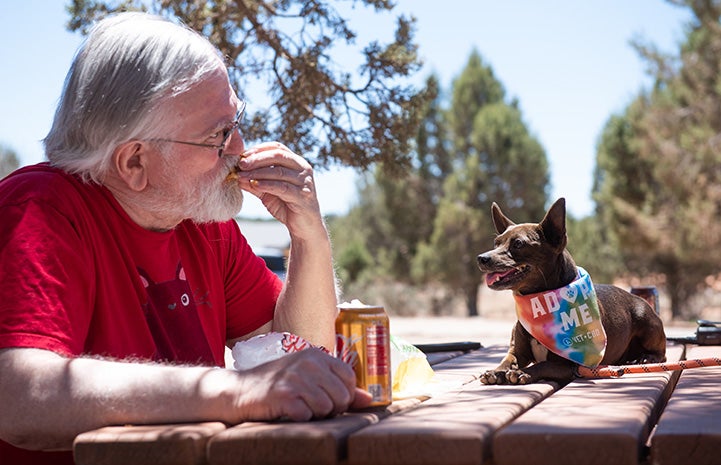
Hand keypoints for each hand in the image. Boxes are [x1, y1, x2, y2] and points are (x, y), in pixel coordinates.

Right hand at [231, 349, 372, 421]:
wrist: (239, 390)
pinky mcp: (284, 395)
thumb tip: (369, 399)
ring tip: (298, 406)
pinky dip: (299, 418)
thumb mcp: (309, 378)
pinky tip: (288, 411)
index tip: (326, 396)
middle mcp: (307, 363)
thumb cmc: (278, 384)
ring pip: (326, 408)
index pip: (349, 378)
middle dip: (330, 408)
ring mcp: (295, 378)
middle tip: (310, 405)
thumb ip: (339, 386)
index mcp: (316, 355)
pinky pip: (307, 416)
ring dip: (314, 414)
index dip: (342, 394)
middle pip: (341, 397)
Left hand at [235, 142, 322, 239]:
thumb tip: (236, 174)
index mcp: (296, 163)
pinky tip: (254, 185)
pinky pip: (282, 187)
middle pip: (278, 156)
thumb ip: (254, 182)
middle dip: (257, 159)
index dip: (259, 149)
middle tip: (241, 164)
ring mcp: (304, 182)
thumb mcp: (267, 192)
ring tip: (242, 175)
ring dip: (258, 172)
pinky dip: (266, 184)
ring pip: (279, 171)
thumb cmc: (287, 206)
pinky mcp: (303, 196)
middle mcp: (303, 169)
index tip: (242, 155)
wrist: (304, 227)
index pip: (277, 147)